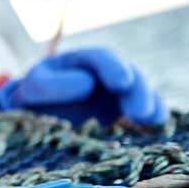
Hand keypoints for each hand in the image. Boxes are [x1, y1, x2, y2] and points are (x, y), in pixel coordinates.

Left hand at [0, 47, 166, 125]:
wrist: (34, 122)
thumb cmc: (33, 100)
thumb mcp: (33, 89)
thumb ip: (51, 85)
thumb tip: (88, 84)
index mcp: (83, 61)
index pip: (102, 58)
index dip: (114, 68)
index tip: (121, 83)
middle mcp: (106, 75)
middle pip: (130, 76)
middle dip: (137, 92)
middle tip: (137, 111)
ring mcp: (119, 96)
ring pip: (142, 95)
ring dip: (148, 107)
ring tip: (147, 121)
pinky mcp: (125, 117)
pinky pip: (144, 115)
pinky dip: (152, 121)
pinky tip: (156, 129)